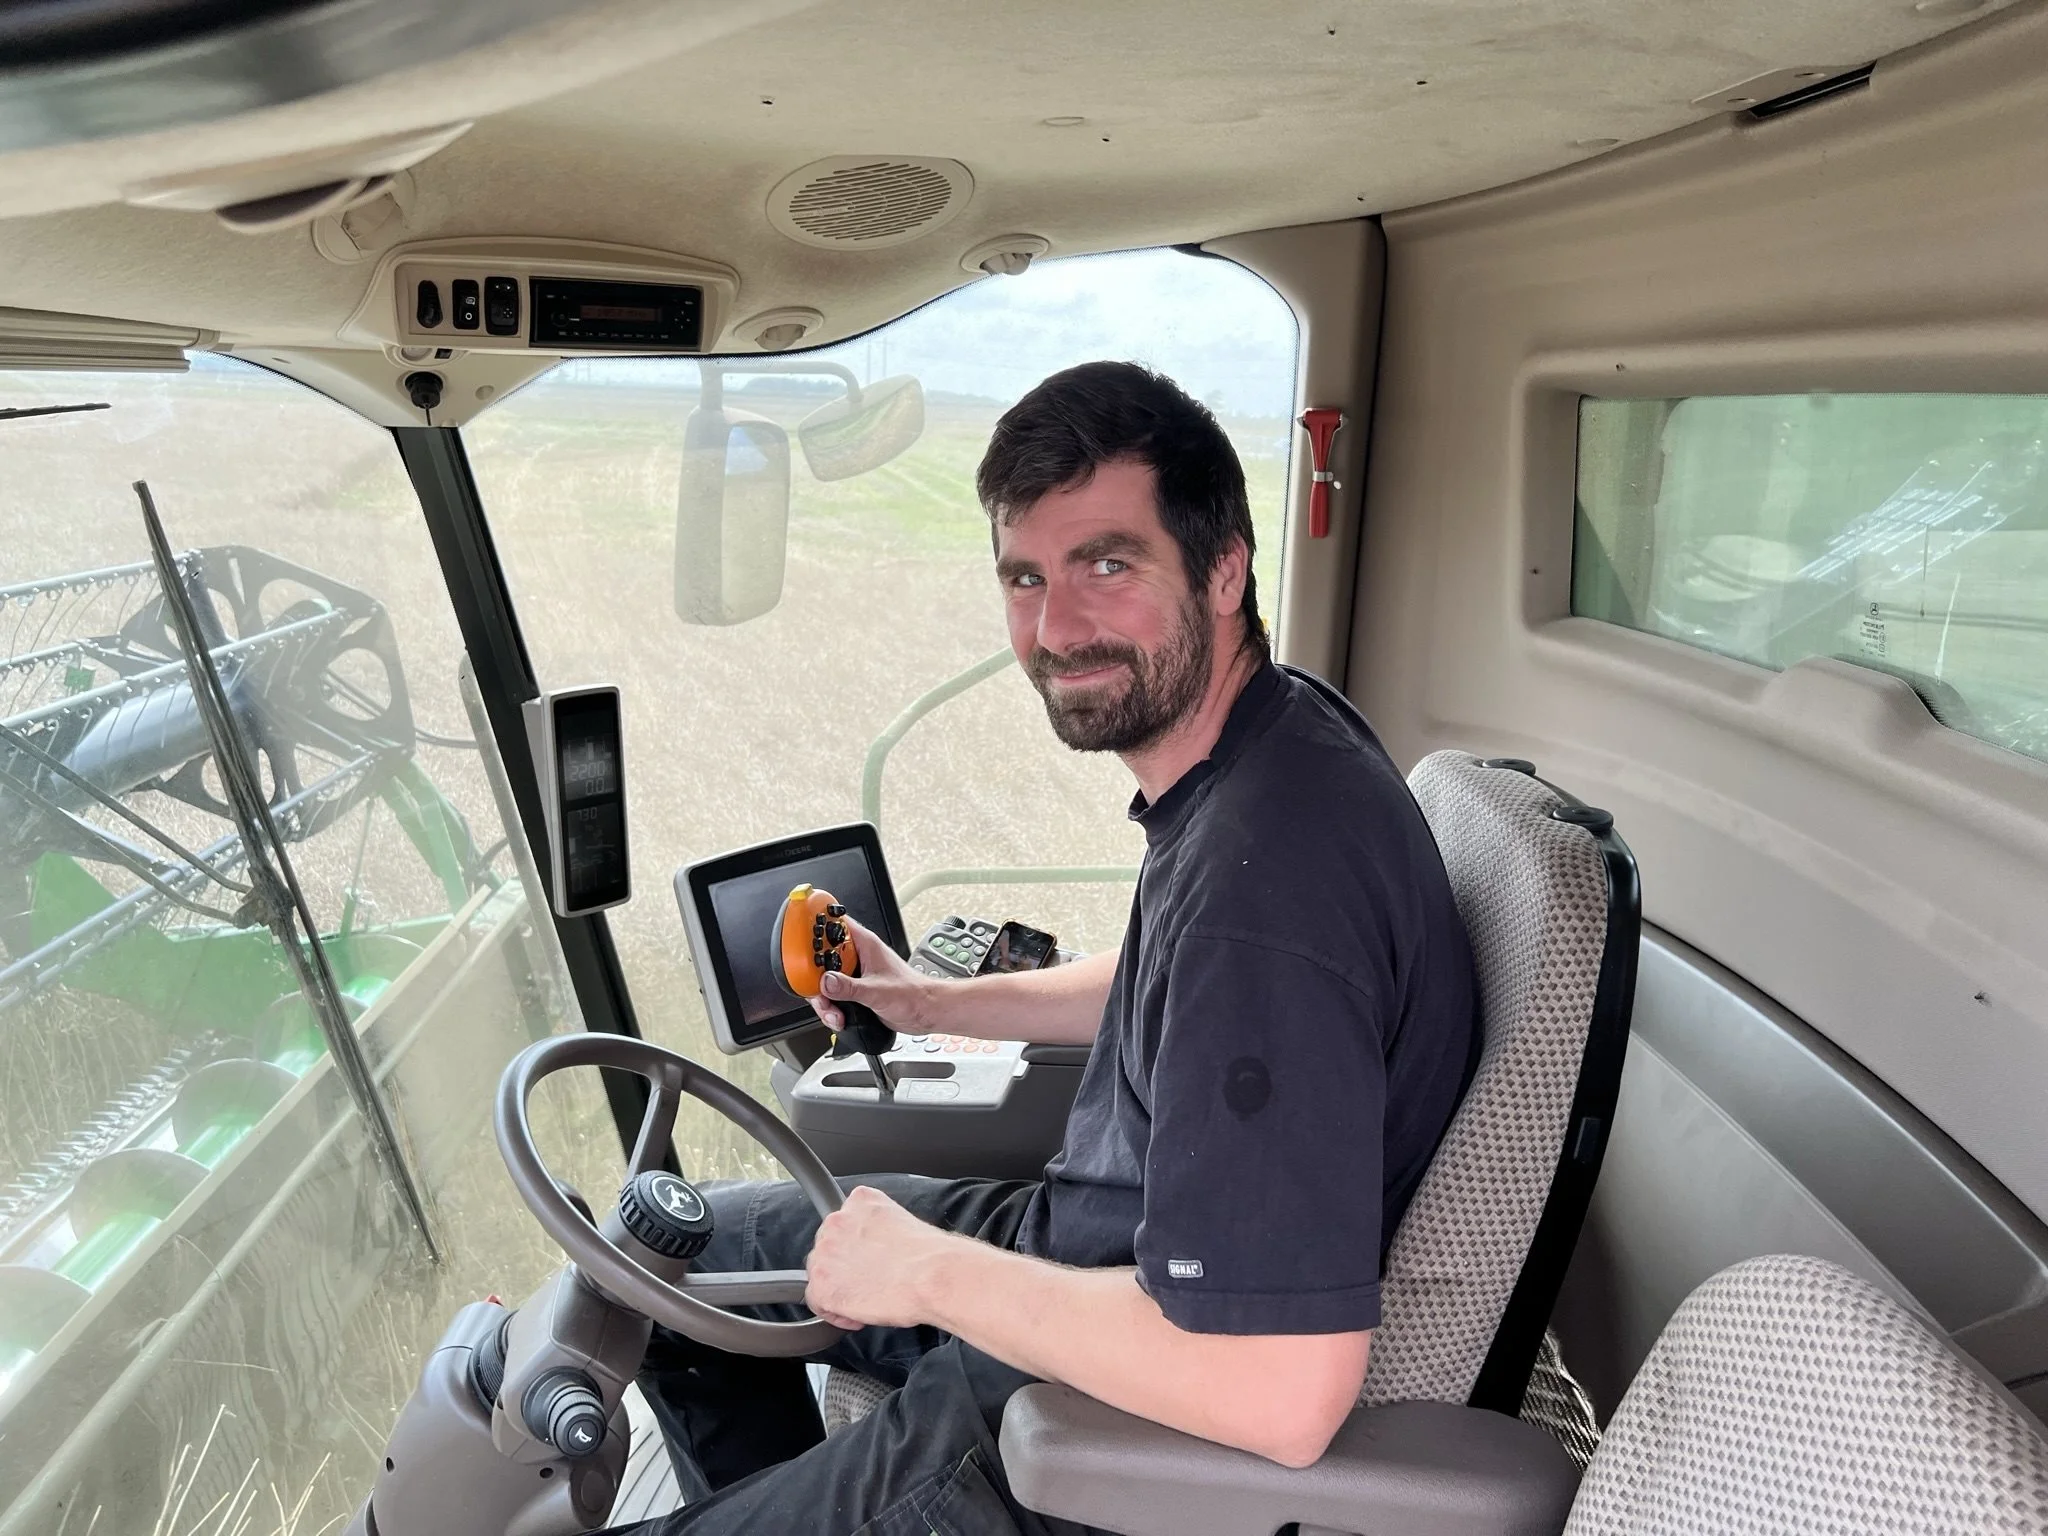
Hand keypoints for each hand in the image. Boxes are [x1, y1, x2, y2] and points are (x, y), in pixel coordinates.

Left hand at [804, 1185, 957, 1330]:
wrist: (932, 1275)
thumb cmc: (930, 1256)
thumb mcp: (904, 1222)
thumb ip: (879, 1228)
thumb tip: (879, 1250)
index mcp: (860, 1200)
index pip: (844, 1223)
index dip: (855, 1248)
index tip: (869, 1261)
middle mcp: (837, 1221)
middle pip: (827, 1248)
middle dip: (844, 1267)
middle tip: (870, 1282)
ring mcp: (826, 1253)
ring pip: (819, 1274)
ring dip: (839, 1288)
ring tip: (867, 1299)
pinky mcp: (822, 1285)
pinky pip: (817, 1302)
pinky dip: (835, 1313)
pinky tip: (859, 1315)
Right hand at [810, 916, 931, 1033]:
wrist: (924, 1012)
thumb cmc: (912, 993)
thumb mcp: (877, 990)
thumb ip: (850, 987)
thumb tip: (827, 983)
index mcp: (864, 944)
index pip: (833, 926)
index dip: (814, 928)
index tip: (800, 939)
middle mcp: (857, 957)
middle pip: (821, 959)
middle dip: (815, 979)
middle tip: (819, 991)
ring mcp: (854, 975)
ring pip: (824, 982)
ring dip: (824, 1000)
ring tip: (834, 1012)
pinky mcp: (854, 991)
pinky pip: (832, 996)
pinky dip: (831, 1009)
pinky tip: (839, 1018)